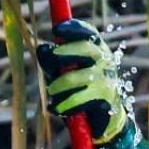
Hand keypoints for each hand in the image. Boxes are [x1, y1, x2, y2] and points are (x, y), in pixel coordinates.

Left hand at [36, 19, 128, 144]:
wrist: (106, 119)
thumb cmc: (81, 91)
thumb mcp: (67, 73)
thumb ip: (55, 62)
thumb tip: (42, 49)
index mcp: (98, 50)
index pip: (88, 33)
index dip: (73, 28)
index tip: (56, 30)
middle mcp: (105, 62)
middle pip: (84, 49)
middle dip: (63, 52)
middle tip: (50, 57)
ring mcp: (106, 80)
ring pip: (74, 77)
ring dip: (57, 85)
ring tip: (52, 91)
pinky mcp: (105, 100)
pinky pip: (77, 100)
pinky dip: (63, 105)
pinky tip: (56, 108)